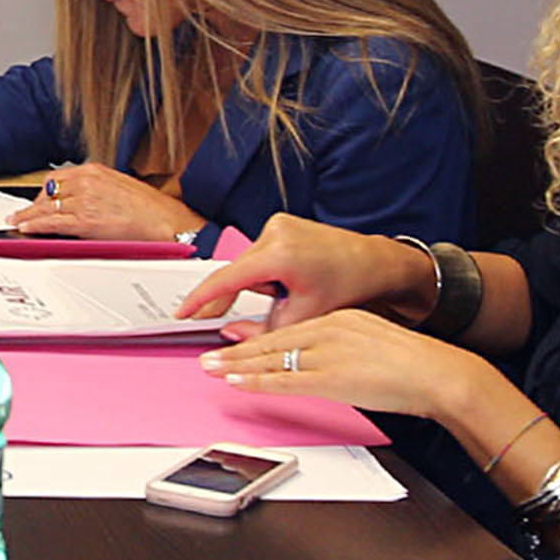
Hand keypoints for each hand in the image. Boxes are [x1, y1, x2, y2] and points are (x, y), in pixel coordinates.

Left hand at [10, 162, 201, 241]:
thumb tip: (82, 199)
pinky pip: (52, 222)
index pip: (58, 178)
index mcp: (95, 171)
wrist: (166, 222)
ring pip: (46, 207)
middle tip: (23, 213)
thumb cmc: (151, 209)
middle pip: (48, 192)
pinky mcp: (85, 221)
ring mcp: (84, 201)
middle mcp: (86, 182)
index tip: (39, 199)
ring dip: (29, 215)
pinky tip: (26, 228)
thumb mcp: (120, 188)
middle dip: (34, 204)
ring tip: (18, 222)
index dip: (44, 191)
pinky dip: (35, 225)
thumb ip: (98, 190)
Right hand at [178, 214, 436, 325]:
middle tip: (213, 320)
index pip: (226, 280)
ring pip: (250, 266)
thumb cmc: (349, 286)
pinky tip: (291, 281)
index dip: (200, 300)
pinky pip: (262, 255)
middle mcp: (275, 232)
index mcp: (278, 254)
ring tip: (291, 294)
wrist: (377, 262)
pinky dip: (268, 273)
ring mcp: (279, 224)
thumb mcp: (303, 317)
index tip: (182, 313)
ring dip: (259, 285)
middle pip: (237, 273)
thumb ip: (262, 330)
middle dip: (236, 298)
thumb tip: (229, 335)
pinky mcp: (284, 224)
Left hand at [199, 308, 488, 418]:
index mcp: (341, 319)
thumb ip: (346, 351)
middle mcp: (329, 330)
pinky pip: (284, 380)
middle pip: (273, 341)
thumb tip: (330, 367)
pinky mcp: (330, 378)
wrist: (437, 372)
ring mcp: (328, 353)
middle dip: (237, 350)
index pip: (290, 329)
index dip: (258, 337)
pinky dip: (256, 381)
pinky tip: (236, 382)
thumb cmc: (414, 366)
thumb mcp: (374, 345)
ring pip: (272, 359)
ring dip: (237, 365)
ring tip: (210, 368)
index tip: (236, 340)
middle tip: (208, 354)